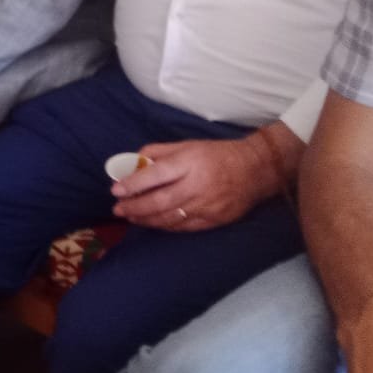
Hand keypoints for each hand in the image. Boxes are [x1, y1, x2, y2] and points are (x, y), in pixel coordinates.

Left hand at [110, 136, 277, 230]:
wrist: (256, 170)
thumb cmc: (216, 154)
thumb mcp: (187, 145)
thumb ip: (159, 152)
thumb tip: (133, 162)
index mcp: (189, 163)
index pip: (156, 175)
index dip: (134, 183)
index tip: (116, 190)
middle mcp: (197, 186)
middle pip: (159, 201)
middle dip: (135, 207)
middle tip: (118, 208)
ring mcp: (206, 206)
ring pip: (169, 218)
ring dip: (146, 219)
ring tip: (130, 216)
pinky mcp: (214, 220)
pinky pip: (184, 227)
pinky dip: (165, 226)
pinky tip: (153, 222)